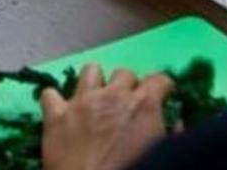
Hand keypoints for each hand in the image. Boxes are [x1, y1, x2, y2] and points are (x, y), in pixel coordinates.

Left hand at [41, 64, 172, 169]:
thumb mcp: (162, 155)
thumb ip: (171, 135)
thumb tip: (176, 122)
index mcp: (143, 106)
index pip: (160, 79)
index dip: (162, 88)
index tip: (161, 97)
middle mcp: (112, 96)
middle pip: (124, 73)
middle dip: (128, 86)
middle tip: (127, 105)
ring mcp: (81, 102)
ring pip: (90, 71)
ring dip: (95, 82)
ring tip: (96, 99)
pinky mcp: (56, 115)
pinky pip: (49, 94)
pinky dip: (55, 101)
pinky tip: (60, 111)